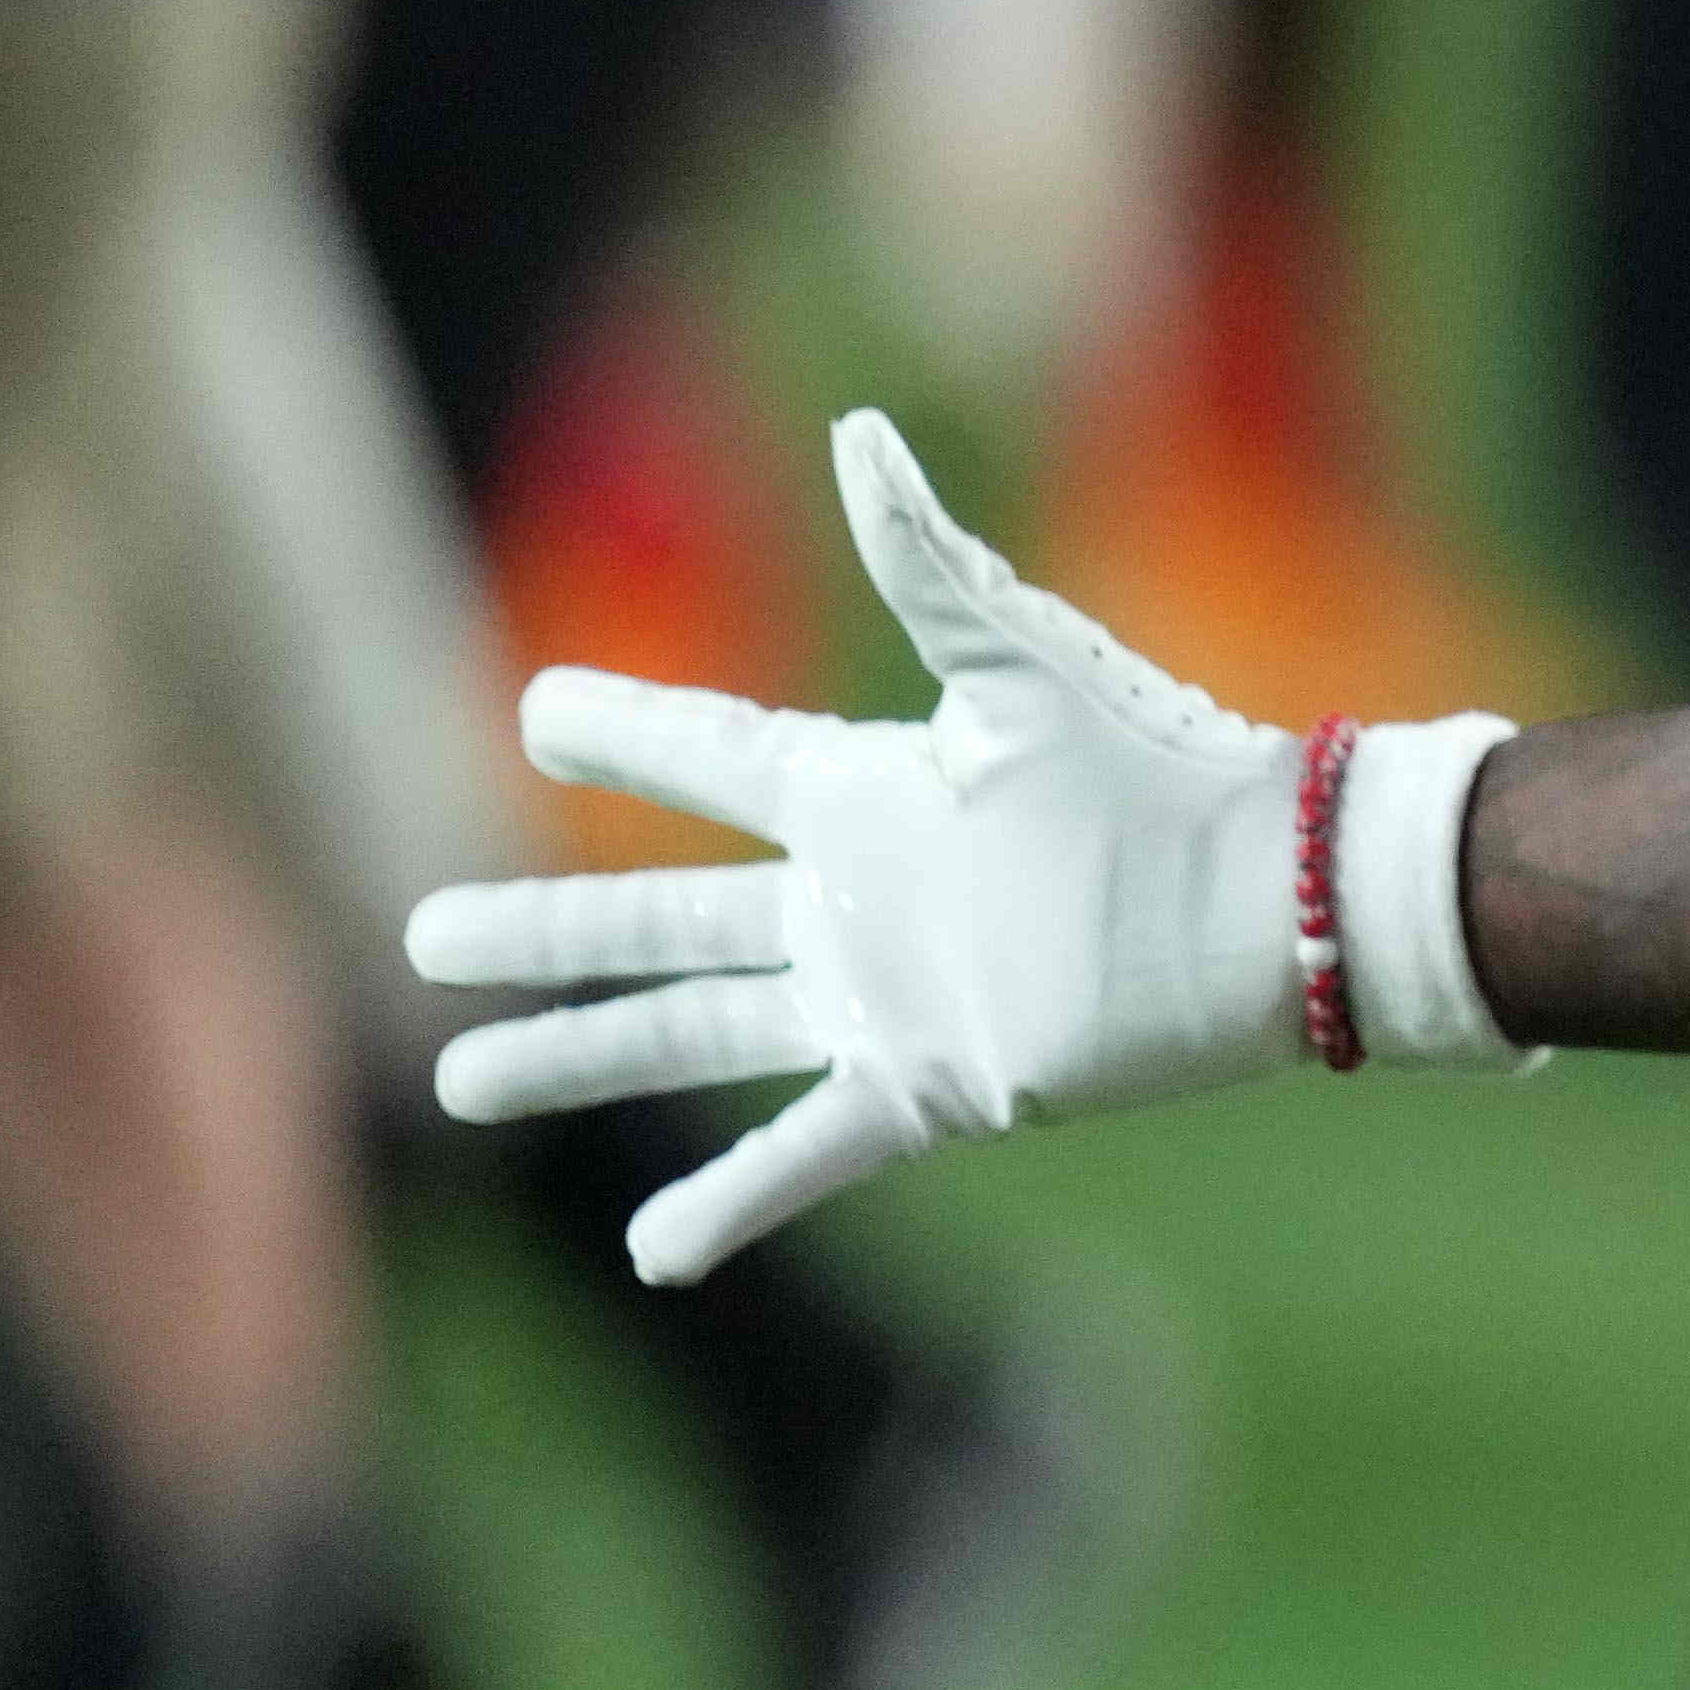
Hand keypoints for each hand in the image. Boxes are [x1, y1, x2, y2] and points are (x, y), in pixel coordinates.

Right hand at [406, 413, 1479, 1277]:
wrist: (1266, 902)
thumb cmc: (1159, 773)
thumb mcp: (1021, 667)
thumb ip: (924, 561)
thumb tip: (856, 433)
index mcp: (868, 792)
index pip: (708, 758)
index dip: (622, 732)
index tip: (530, 708)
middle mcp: (856, 898)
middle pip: (657, 914)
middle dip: (543, 927)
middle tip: (424, 936)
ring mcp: (882, 996)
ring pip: (690, 1030)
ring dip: (579, 1053)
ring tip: (462, 1080)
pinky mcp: (930, 1082)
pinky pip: (801, 1153)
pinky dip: (726, 1204)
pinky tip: (650, 1255)